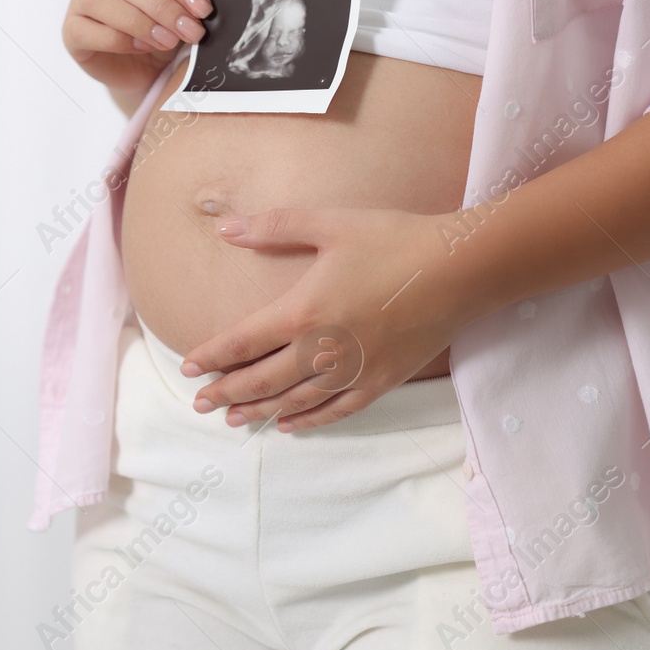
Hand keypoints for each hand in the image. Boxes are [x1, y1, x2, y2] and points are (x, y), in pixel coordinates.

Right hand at [62, 0, 212, 94]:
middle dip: (163, 6)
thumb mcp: (180, 8)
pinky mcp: (71, 30)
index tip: (202, 8)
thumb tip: (201, 5)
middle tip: (190, 30)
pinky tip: (142, 47)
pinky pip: (87, 30)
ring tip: (169, 41)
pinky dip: (119, 39)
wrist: (142, 67)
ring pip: (101, 0)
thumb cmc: (162, 27)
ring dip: (140, 22)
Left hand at [180, 206, 475, 431]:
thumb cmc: (394, 240)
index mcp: (304, 311)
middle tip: (199, 403)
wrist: (460, 269)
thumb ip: (273, 227)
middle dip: (226, 393)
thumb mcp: (330, 223)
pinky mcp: (382, 381)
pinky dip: (309, 421)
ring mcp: (354, 371)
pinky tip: (290, 426)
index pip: (243, 342)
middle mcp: (323, 350)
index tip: (189, 367)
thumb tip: (224, 228)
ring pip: (295, 401)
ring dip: (260, 411)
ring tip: (233, 419)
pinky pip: (337, 410)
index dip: (212, 357)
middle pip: (261, 380)